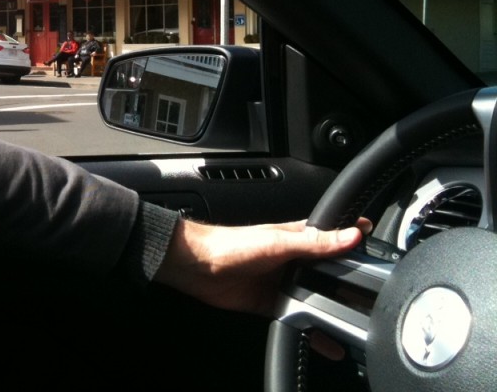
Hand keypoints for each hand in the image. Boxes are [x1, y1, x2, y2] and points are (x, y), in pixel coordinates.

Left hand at [154, 217, 369, 315]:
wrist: (197, 267)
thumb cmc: (231, 244)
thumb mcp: (278, 242)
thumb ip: (314, 242)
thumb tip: (351, 235)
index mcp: (297, 238)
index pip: (333, 237)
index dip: (354, 240)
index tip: (381, 249)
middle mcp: (294, 260)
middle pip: (328, 273)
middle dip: (348, 284)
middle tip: (374, 299)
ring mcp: (284, 283)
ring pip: (316, 298)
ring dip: (331, 309)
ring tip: (357, 327)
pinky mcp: (273, 303)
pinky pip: (298, 318)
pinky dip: (313, 329)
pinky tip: (327, 342)